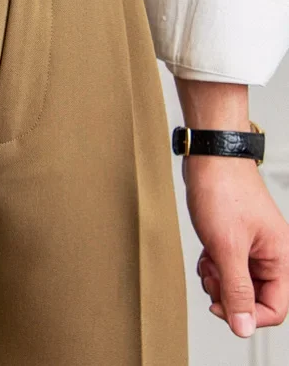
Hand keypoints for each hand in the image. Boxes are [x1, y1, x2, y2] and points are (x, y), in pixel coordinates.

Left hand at [174, 76, 288, 336]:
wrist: (209, 158)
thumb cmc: (222, 191)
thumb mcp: (226, 247)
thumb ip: (236, 289)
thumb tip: (243, 327)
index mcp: (280, 258)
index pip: (275, 308)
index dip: (247, 315)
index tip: (220, 308)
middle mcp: (271, 253)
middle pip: (254, 295)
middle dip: (228, 291)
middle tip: (212, 276)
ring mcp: (253, 244)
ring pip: (238, 280)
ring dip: (219, 278)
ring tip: (208, 262)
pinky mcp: (236, 235)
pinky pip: (228, 264)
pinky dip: (214, 264)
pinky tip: (205, 254)